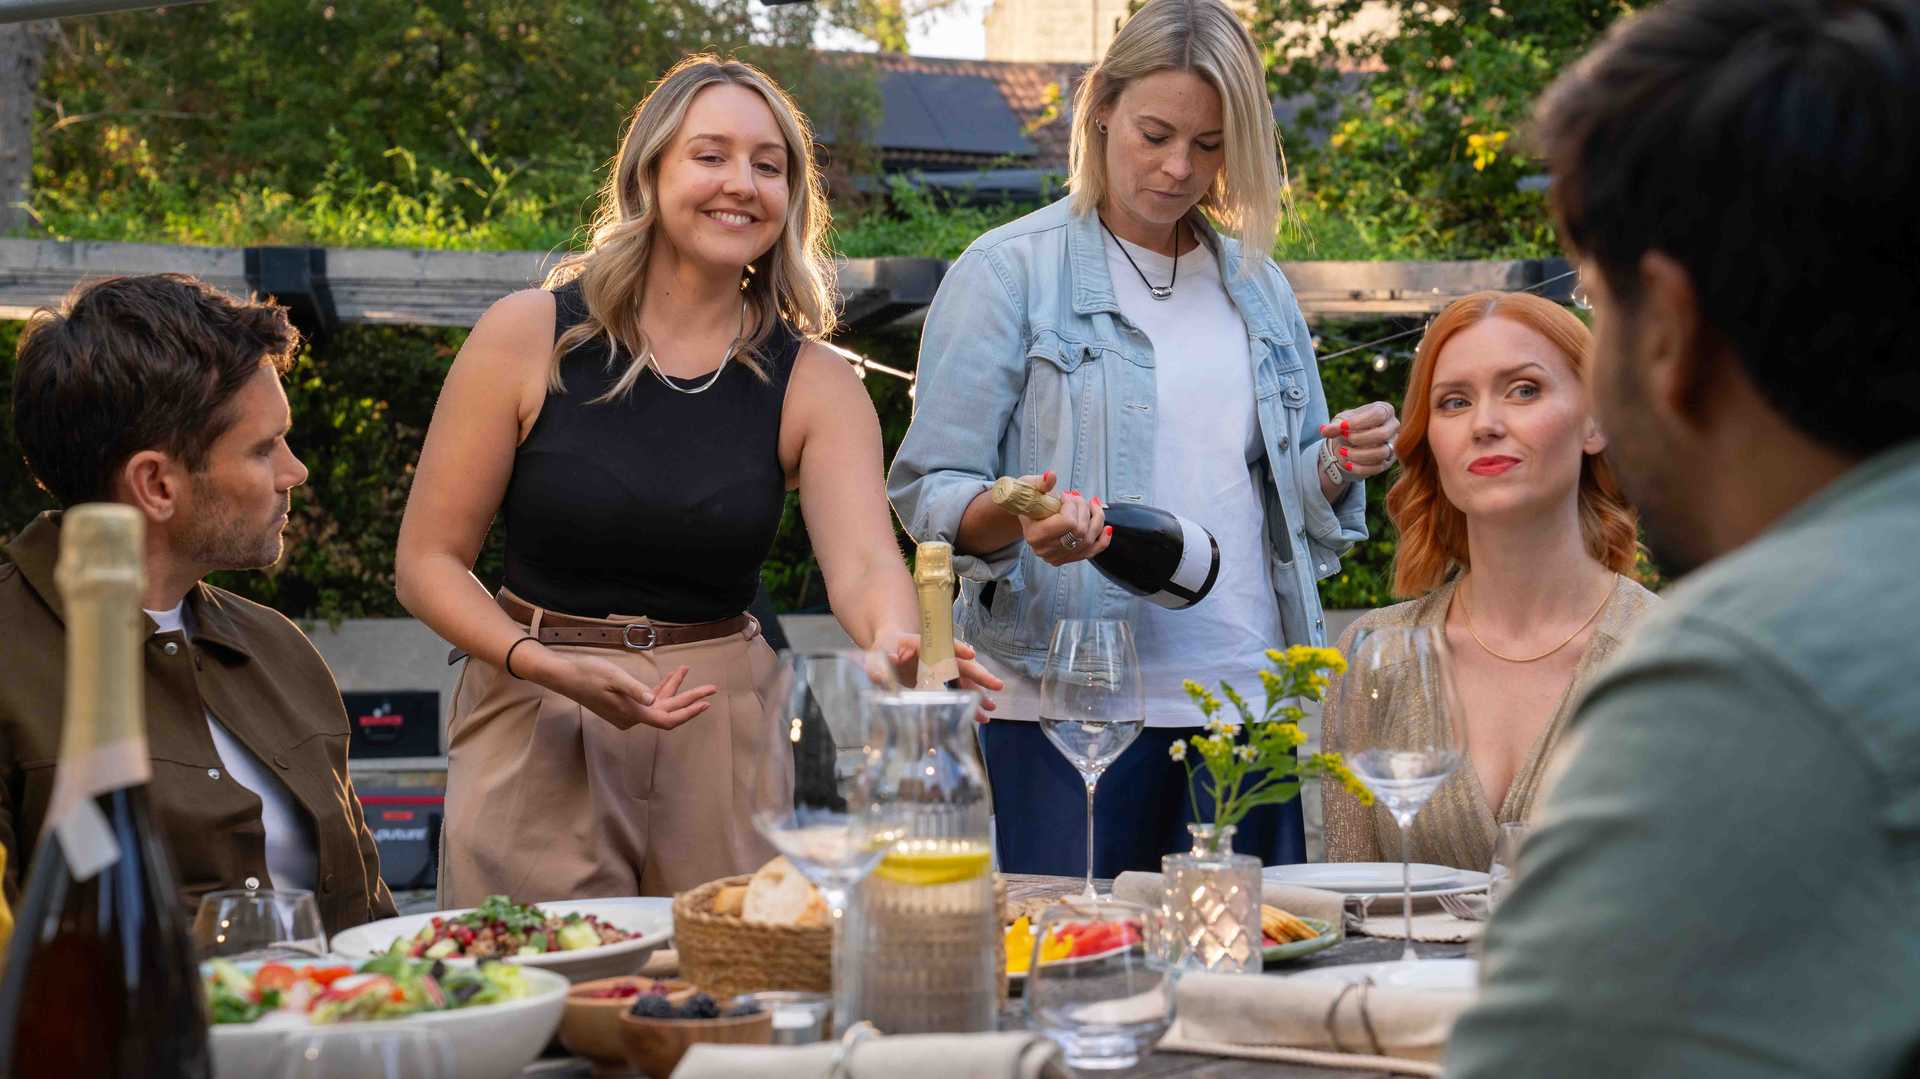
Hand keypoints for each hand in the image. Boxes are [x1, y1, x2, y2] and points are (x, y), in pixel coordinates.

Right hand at [534, 650, 717, 731]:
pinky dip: (659, 689)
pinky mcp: (622, 706)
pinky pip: (647, 700)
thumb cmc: (588, 673)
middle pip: (667, 711)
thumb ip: (634, 689)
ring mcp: (627, 714)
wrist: (565, 677)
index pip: (668, 718)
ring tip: (686, 670)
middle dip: (689, 698)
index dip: (689, 711)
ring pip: (657, 704)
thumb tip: (652, 700)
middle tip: (711, 687)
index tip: (706, 702)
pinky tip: (670, 677)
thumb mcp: (614, 677)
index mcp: (632, 713)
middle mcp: (632, 718)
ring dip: (673, 688)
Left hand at [878, 631, 1005, 722]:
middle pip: (961, 664)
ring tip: (991, 710)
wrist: (885, 652)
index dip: (957, 648)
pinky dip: (968, 705)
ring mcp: (940, 670)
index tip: (970, 654)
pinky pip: (957, 693)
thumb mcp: (877, 655)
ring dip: (978, 695)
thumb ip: (881, 661)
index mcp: (922, 644)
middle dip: (979, 675)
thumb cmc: (882, 651)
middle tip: (997, 685)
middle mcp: (936, 656)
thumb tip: (891, 660)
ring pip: (964, 682)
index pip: (942, 644)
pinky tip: (980, 717)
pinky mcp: (939, 683)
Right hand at [1011, 471, 1111, 565]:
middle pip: (1080, 531)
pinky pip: (1091, 552)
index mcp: (1035, 534)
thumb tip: (1051, 476)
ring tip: (1092, 504)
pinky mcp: (1067, 558)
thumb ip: (1042, 483)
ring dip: (1096, 519)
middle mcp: (1046, 549)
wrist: (1026, 516)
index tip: (1065, 495)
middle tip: (1077, 497)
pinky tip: (1106, 528)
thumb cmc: (1028, 500)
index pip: (1067, 522)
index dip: (1072, 505)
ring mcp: (1057, 556)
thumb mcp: (1030, 487)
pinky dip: (1102, 540)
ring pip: (1089, 541)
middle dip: (1084, 509)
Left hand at [1320, 401, 1401, 480]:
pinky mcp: (1388, 462)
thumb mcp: (1340, 422)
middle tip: (1343, 438)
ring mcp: (1393, 445)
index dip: (1359, 422)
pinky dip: (1360, 468)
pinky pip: (1378, 467)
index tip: (1342, 427)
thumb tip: (1324, 430)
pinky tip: (1346, 464)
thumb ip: (1334, 426)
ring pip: (1381, 453)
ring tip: (1342, 452)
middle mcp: (1393, 427)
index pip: (1378, 415)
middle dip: (1359, 438)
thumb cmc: (1348, 427)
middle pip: (1382, 434)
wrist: (1350, 443)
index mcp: (1385, 410)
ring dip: (1359, 454)